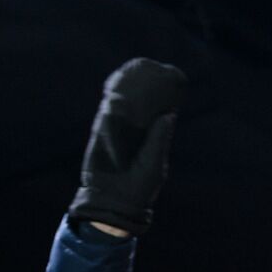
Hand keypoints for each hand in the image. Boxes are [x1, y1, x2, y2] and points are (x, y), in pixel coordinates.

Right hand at [68, 58, 187, 235]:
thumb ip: (159, 139)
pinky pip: (106, 115)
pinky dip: (110, 101)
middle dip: (143, 90)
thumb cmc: (141, 185)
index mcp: (153, 140)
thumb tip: (169, 115)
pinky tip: (112, 87)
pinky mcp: (102, 135)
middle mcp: (136, 134)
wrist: (114, 200)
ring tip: (131, 72)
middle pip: (140, 107)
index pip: (158, 115)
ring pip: (122, 108)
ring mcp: (118, 133)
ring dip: (125, 92)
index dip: (163, 100)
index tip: (170, 82)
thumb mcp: (154, 161)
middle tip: (149, 70)